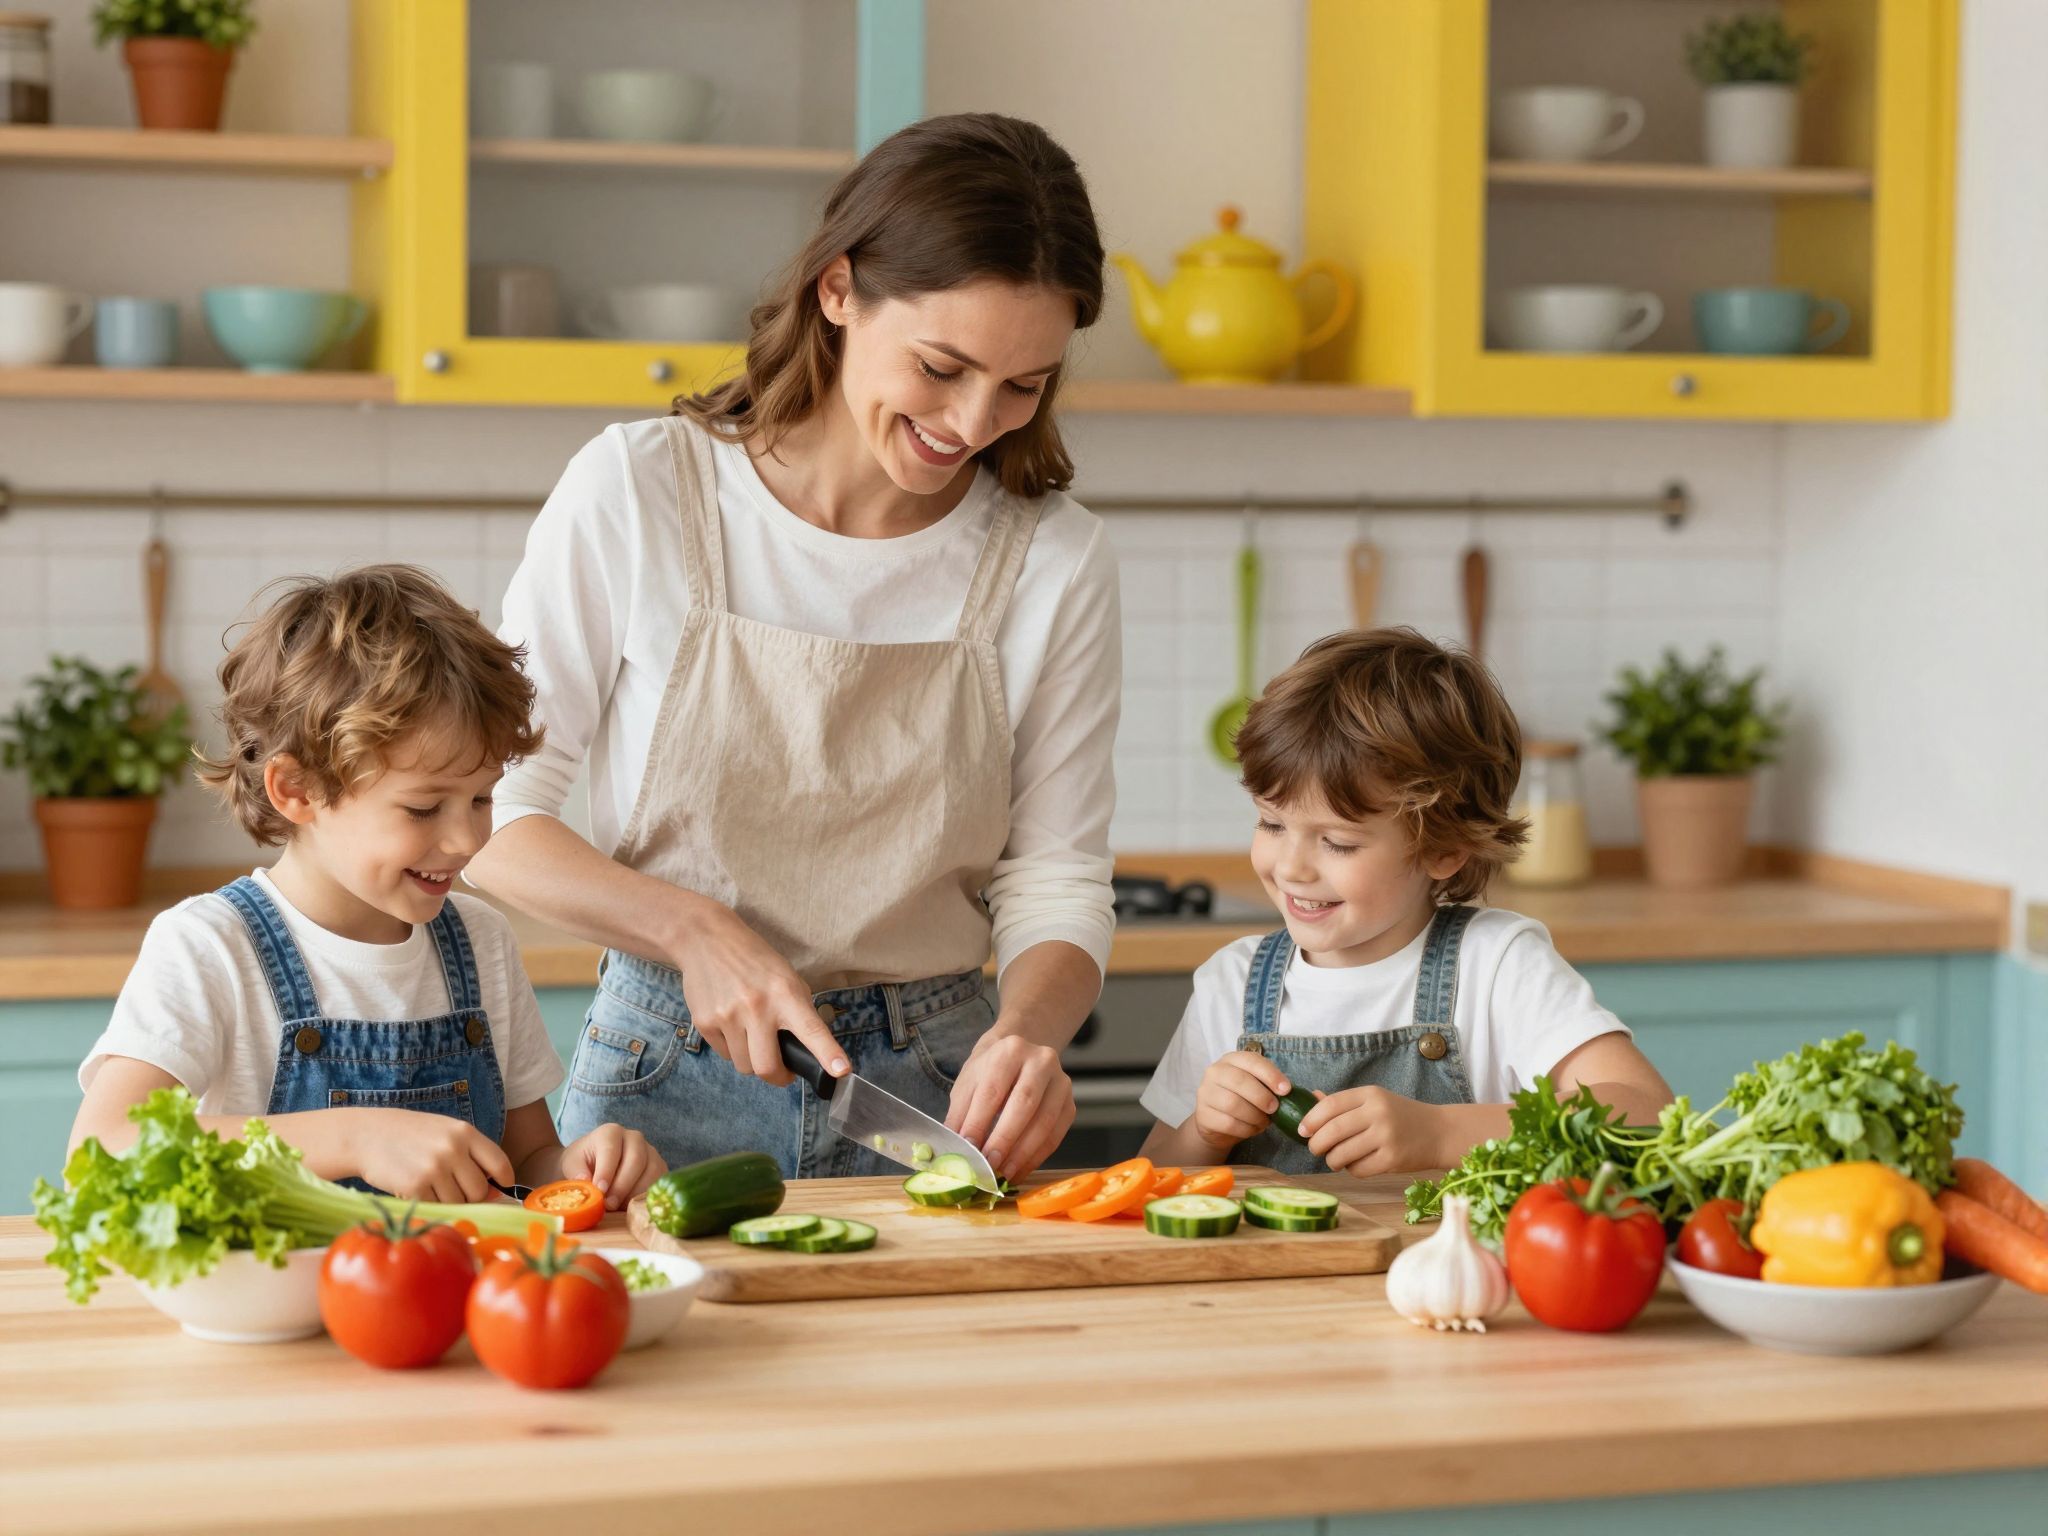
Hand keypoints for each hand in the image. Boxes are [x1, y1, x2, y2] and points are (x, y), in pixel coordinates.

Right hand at [348, 1109, 516, 1204]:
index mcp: (464, 1132)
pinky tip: (416, 1189)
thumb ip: (470, 1154)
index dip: (504, 1180)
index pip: (499, 1162)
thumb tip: (495, 1190)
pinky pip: (436, 1207)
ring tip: (431, 1185)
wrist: (366, 1135)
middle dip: (471, 1196)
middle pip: (479, 1190)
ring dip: (448, 1201)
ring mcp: (434, 1168)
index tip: (502, 1187)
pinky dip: (429, 1204)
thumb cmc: (410, 1135)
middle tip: (453, 1189)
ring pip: (458, 1202)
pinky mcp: (416, 1186)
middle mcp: (453, 1149)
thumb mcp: (444, 1132)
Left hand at [559, 1124, 667, 1208]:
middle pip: (636, 1160)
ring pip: (651, 1171)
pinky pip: (659, 1181)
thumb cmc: (583, 1162)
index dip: (607, 1171)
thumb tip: (586, 1180)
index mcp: (611, 1132)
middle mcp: (634, 1137)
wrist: (595, 1162)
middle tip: (609, 1204)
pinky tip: (631, 1205)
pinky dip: (646, 1196)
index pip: (612, 1150)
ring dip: (635, 1193)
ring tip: (618, 1207)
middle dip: (622, 1185)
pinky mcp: (659, 1166)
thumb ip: (576, 1171)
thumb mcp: (572, 1163)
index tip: (600, 1190)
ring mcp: (650, 1151)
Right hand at [671, 897, 846, 1088]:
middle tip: (782, 1071)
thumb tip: (809, 1048)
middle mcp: (757, 1007)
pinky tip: (732, 1025)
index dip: (828, 1053)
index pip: (811, 1029)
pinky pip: (725, 1055)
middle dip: (778, 1077)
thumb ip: (798, 1011)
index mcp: (785, 993)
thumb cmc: (754, 960)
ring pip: (745, 1066)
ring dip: (752, 1061)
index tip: (841, 1071)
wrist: (707, 940)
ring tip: (752, 1036)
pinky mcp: (704, 1023)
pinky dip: (733, 1049)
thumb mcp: (786, 977)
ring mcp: (728, 1016)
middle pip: (768, 1067)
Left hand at [945, 1030, 1074, 1181]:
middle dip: (1004, 1139)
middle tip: (989, 1165)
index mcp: (1010, 1051)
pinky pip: (1056, 1135)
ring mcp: (1061, 1082)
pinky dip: (1037, 1157)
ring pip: (1044, 1122)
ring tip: (1004, 1173)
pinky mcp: (1070, 1104)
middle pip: (1024, 1104)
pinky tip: (1019, 1169)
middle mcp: (1041, 1061)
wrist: (1017, 1058)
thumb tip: (956, 1151)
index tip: (969, 1149)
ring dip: (1023, 1153)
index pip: (992, 1091)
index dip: (979, 1122)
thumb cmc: (988, 1073)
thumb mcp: (967, 1085)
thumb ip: (960, 1116)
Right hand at [1192, 1050, 1290, 1154]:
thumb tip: (1286, 1091)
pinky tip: (1252, 1129)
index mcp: (1231, 1060)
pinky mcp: (1203, 1115)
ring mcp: (1205, 1093)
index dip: (1270, 1074)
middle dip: (1262, 1096)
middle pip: (1240, 1081)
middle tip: (1275, 1109)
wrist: (1217, 1122)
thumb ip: (1268, 1084)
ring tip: (1263, 1121)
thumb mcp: (1254, 1085)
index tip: (1286, 1090)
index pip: (1251, 1060)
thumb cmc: (1242, 1100)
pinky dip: (1246, 1129)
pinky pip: (1228, 1123)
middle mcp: (1215, 1072)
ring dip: (1254, 1116)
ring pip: (1233, 1104)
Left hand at [1298, 1086, 1442, 1177]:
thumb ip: (1344, 1102)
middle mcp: (1378, 1112)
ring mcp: (1386, 1136)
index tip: (1302, 1130)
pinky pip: (1359, 1169)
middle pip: (1332, 1131)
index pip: (1330, 1104)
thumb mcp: (1375, 1100)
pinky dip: (1352, 1170)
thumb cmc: (1401, 1116)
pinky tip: (1357, 1164)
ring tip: (1335, 1159)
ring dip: (1332, 1160)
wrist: (1439, 1132)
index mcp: (1371, 1094)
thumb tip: (1311, 1098)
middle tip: (1315, 1149)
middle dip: (1317, 1144)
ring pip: (1342, 1153)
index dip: (1311, 1119)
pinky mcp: (1393, 1158)